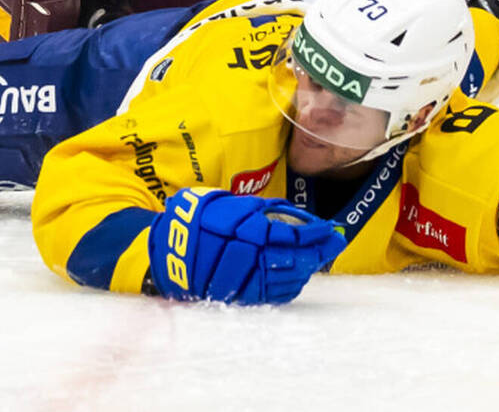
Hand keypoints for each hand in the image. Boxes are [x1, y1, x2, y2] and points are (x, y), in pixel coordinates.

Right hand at [148, 188, 344, 305]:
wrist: (163, 250)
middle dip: (317, 252)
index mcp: (238, 228)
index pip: (287, 233)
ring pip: (283, 278)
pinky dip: (289, 285)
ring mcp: (238, 278)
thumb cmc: (198, 219)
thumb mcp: (228, 202)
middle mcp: (240, 255)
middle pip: (290, 258)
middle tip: (336, 245)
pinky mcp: (235, 296)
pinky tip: (300, 275)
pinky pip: (270, 294)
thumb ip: (264, 210)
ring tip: (321, 258)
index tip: (331, 228)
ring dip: (307, 269)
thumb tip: (302, 218)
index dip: (313, 232)